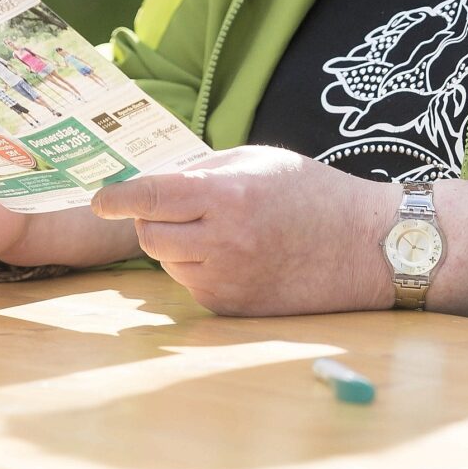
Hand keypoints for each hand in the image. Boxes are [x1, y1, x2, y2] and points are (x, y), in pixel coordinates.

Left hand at [91, 146, 395, 316]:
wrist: (367, 246)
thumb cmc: (314, 193)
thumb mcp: (260, 160)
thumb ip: (203, 170)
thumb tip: (152, 185)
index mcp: (229, 196)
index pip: (151, 197)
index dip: (118, 198)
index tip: (100, 200)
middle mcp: (224, 242)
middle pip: (150, 235)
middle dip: (154, 219)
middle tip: (185, 209)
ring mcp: (227, 280)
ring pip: (167, 263)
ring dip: (178, 246)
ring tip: (224, 233)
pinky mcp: (233, 308)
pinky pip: (192, 286)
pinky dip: (200, 269)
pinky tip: (239, 257)